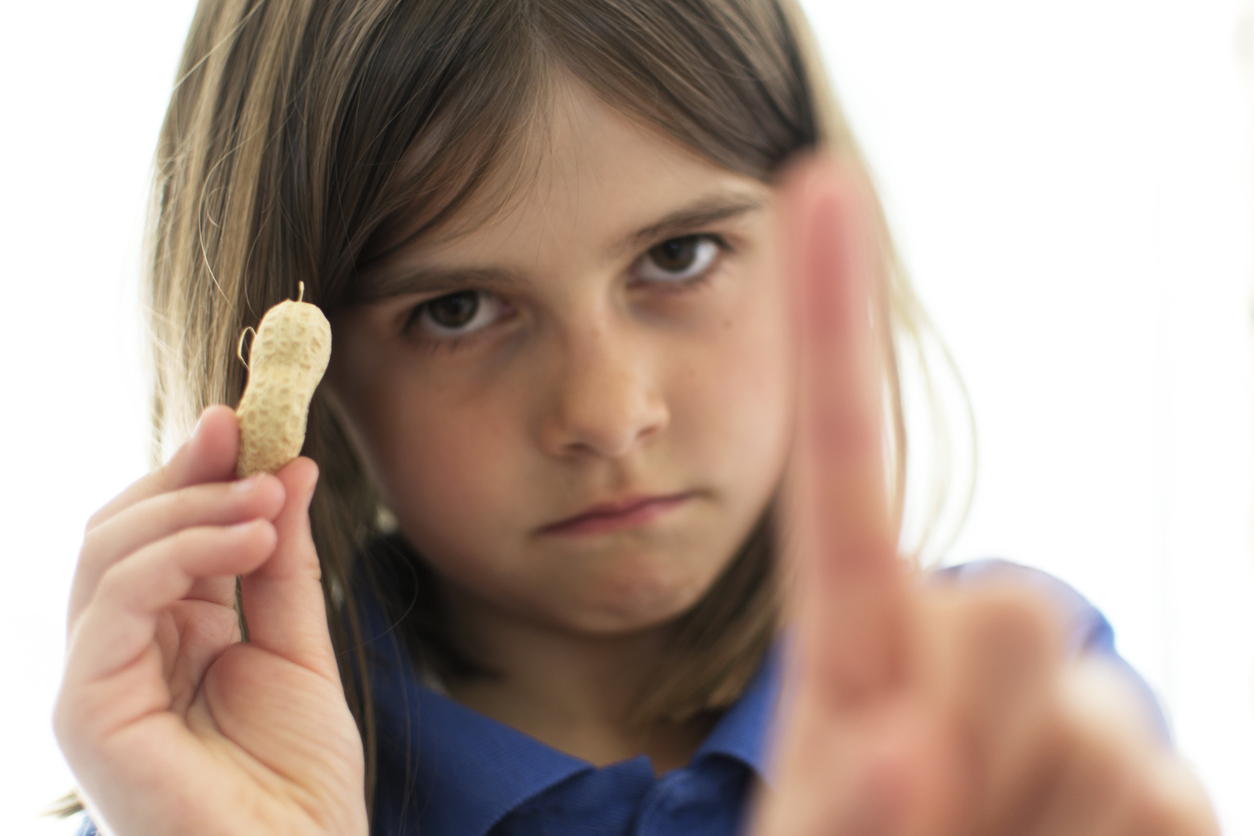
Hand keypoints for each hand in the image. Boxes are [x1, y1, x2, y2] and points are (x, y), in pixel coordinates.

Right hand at [54, 406, 366, 835]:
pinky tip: (247, 538)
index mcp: (165, 636)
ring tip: (265, 499)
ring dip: (192, 507)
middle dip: (187, 475)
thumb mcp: (298, 645)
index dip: (194, 471)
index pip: (157, 533)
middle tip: (250, 442)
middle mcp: (120, 652)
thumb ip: (282, 563)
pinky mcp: (86, 709)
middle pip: (121, 530)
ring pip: (109, 552)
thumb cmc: (297, 780)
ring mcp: (95, 680)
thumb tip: (287, 468)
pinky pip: (115, 601)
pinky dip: (179, 553)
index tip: (244, 421)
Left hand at [750, 158, 1217, 835]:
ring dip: (1043, 822)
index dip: (832, 321)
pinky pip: (1174, 809)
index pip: (842, 461)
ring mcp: (1076, 718)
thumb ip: (841, 803)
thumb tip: (901, 739)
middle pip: (1014, 610)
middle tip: (947, 819)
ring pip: (1101, 725)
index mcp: (856, 645)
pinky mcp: (1166, 794)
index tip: (812, 185)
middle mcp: (965, 653)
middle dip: (985, 734)